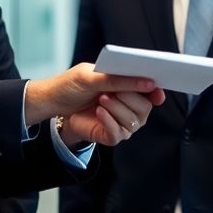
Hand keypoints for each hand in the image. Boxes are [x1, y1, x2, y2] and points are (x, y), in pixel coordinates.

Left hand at [25, 63, 160, 124]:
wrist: (56, 101)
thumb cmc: (76, 85)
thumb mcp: (94, 76)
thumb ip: (120, 79)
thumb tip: (147, 81)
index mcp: (131, 89)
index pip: (152, 93)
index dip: (157, 92)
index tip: (155, 88)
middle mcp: (131, 107)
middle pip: (145, 107)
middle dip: (130, 98)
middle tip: (113, 91)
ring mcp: (122, 123)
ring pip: (132, 121)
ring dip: (117, 108)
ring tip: (101, 98)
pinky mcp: (111, 135)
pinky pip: (118, 133)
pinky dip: (109, 120)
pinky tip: (98, 111)